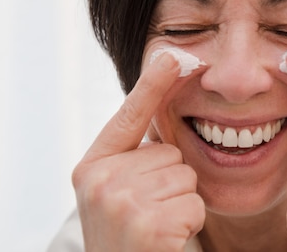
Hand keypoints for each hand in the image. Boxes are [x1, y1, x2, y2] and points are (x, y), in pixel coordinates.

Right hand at [72, 53, 204, 251]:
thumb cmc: (127, 237)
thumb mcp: (118, 191)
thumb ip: (133, 156)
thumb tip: (163, 101)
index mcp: (92, 165)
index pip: (129, 115)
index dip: (153, 84)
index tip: (173, 54)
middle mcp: (99, 179)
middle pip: (170, 152)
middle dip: (172, 181)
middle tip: (150, 213)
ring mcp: (120, 201)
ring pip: (186, 176)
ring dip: (181, 202)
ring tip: (156, 226)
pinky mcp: (147, 223)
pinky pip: (194, 202)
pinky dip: (189, 221)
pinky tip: (166, 239)